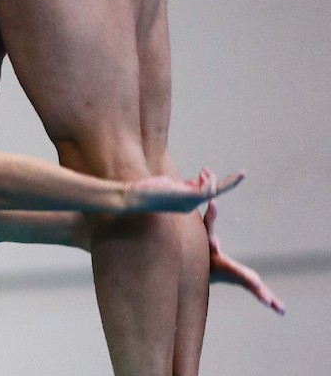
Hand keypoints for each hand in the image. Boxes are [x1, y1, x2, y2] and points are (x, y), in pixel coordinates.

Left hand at [127, 167, 243, 213]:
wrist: (133, 197)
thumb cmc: (144, 190)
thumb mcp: (166, 183)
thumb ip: (181, 183)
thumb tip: (193, 178)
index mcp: (185, 201)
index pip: (208, 193)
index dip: (226, 184)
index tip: (242, 174)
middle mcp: (188, 204)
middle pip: (213, 191)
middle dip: (229, 183)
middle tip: (235, 172)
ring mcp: (188, 202)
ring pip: (211, 189)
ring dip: (210, 178)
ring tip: (204, 170)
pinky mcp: (187, 198)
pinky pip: (207, 190)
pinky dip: (209, 180)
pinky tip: (203, 171)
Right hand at [204, 199, 285, 314]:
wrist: (195, 269)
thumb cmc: (200, 250)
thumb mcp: (204, 234)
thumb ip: (209, 219)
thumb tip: (213, 201)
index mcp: (224, 266)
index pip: (235, 271)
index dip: (245, 277)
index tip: (256, 282)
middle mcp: (232, 275)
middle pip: (247, 285)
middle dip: (258, 293)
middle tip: (269, 302)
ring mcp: (237, 281)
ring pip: (253, 291)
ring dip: (267, 299)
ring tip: (281, 309)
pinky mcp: (243, 283)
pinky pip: (256, 291)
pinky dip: (268, 299)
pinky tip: (281, 309)